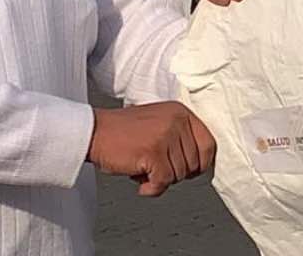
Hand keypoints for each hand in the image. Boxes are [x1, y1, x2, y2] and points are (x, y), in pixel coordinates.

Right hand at [87, 102, 216, 196]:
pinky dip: (152, 189)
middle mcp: (177, 121)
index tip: (191, 173)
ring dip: (161, 180)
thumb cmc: (123, 133)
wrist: (93, 132)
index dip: (201, 164)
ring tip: (144, 169)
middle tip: (155, 169)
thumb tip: (201, 166)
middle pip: (194, 163)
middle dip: (175, 173)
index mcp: (181, 112)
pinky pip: (163, 182)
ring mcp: (165, 135)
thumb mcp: (159, 123)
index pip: (209, 144)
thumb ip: (180, 138)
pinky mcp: (153, 152)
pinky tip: (141, 183)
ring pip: (179, 175)